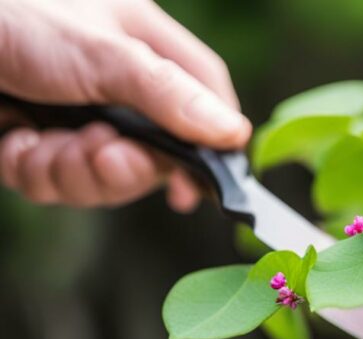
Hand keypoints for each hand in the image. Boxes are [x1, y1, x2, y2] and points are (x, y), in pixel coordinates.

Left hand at [0, 0, 250, 211]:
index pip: (204, 104)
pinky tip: (13, 142)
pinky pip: (51, 181)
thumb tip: (234, 134)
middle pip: (152, 157)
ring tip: (41, 143)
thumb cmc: (15, 12)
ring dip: (70, 172)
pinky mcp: (31, 137)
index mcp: (147, 49)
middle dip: (120, 168)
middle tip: (98, 153)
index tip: (193, 190)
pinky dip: (31, 170)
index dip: (208, 151)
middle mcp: (116, 86)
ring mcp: (72, 114)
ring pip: (99, 178)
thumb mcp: (104, 53)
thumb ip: (170, 96)